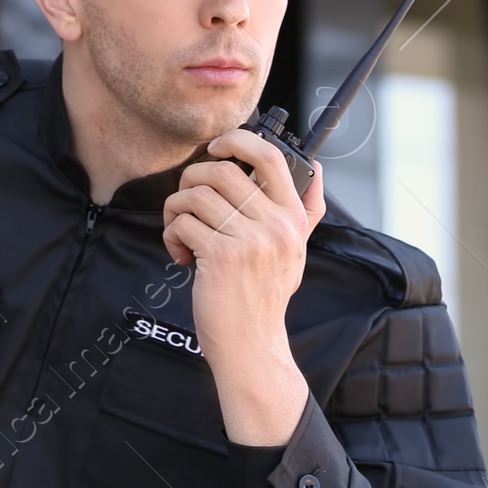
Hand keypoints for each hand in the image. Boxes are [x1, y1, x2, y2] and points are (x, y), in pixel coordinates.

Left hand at [162, 130, 322, 447]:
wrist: (251, 345)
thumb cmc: (265, 297)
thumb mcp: (295, 251)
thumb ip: (306, 210)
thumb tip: (316, 167)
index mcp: (293, 218)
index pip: (270, 157)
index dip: (237, 141)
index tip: (216, 148)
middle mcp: (276, 226)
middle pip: (221, 171)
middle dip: (190, 180)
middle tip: (186, 203)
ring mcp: (249, 241)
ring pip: (195, 195)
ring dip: (176, 210)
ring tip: (181, 232)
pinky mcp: (220, 257)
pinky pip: (183, 222)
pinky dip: (171, 234)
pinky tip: (180, 254)